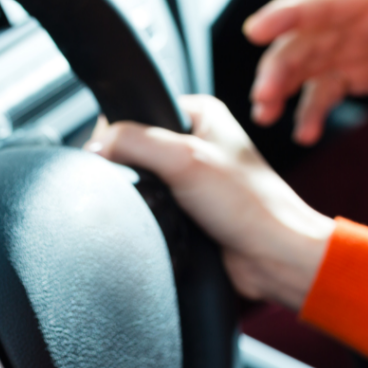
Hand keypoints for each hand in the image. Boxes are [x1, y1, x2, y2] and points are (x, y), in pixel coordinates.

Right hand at [87, 95, 334, 309]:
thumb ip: (133, 143)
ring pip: (143, 179)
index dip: (117, 132)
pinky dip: (152, 214)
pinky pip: (154, 206)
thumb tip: (94, 145)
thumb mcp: (184, 160)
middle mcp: (197, 141)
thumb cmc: (251, 205)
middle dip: (131, 167)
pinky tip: (165, 220)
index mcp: (200, 113)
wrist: (273, 256)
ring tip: (162, 204)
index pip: (136, 111)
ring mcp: (192, 176)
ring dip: (144, 194)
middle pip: (136, 146)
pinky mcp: (189, 208)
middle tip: (148, 183)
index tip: (111, 153)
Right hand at [244, 0, 367, 144]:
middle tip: (262, 97)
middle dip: (277, 68)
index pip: (321, 3)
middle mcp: (347, 19)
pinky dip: (310, 114)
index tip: (255, 31)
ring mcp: (346, 48)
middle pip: (301, 42)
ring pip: (302, 69)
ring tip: (265, 116)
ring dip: (280, 91)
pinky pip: (324, 95)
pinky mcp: (353, 74)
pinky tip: (305, 135)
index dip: (287, 15)